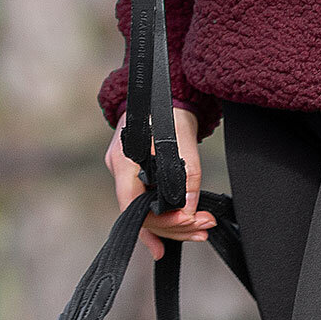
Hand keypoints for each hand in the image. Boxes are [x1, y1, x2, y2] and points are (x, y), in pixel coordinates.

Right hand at [107, 107, 216, 259]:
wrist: (161, 90)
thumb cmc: (168, 108)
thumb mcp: (183, 139)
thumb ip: (188, 176)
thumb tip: (190, 211)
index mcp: (124, 159)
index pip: (134, 204)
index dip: (158, 222)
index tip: (187, 223)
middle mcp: (118, 168)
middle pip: (141, 213)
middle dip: (174, 226)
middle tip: (203, 229)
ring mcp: (124, 172)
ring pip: (145, 210)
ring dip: (174, 223)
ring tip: (200, 229)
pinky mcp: (133, 174)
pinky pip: (146, 202)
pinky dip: (165, 215)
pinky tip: (179, 229)